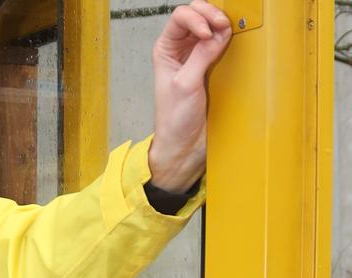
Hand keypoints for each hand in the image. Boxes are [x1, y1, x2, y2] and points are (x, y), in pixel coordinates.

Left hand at [149, 0, 231, 192]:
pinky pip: (221, 43)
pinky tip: (232, 39)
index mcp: (165, 50)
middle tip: (224, 26)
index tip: (207, 32)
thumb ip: (201, 56)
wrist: (185, 143)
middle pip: (195, 15)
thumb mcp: (186, 84)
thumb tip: (218, 32)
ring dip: (220, 22)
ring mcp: (197, 56)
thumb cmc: (175, 119)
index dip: (196, 18)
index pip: (180, 18)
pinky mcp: (213, 66)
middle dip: (210, 15)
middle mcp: (180, 50)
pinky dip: (228, 36)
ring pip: (210, 25)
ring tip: (229, 30)